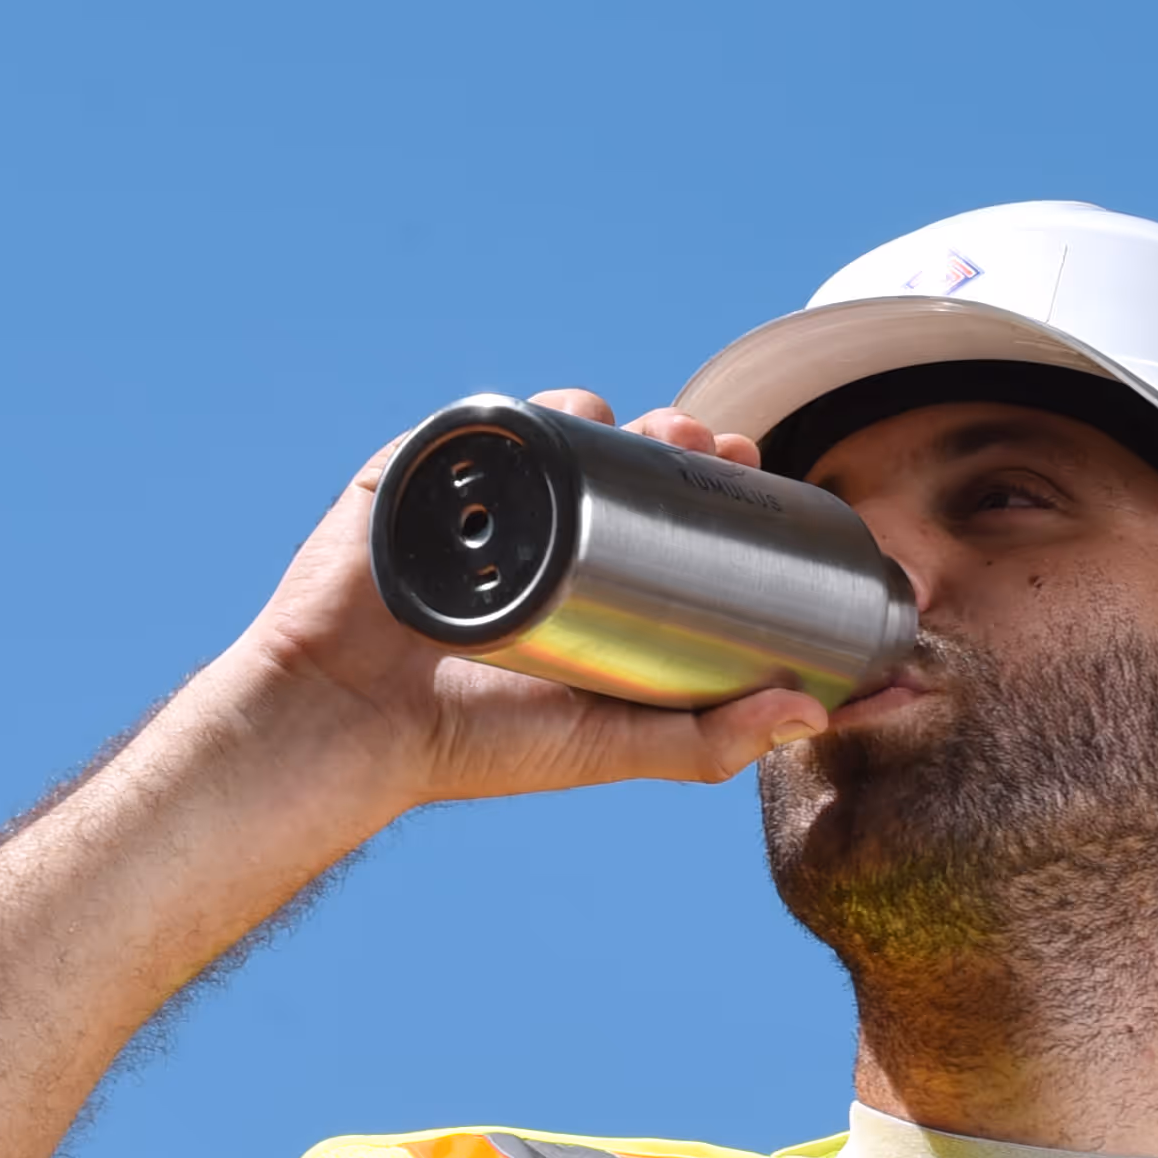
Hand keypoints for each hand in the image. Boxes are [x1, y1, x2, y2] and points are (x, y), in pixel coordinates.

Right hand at [223, 392, 824, 818]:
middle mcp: (537, 537)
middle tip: (729, 452)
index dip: (728, 509)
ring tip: (667, 430)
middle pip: (627, 472)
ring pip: (567, 438)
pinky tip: (581, 412)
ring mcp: (480, 502)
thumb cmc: (472, 744)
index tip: (784, 494)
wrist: (345, 722)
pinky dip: (531, 410)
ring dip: (629, 420)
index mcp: (584, 591)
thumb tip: (811, 717)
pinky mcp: (423, 477)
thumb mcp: (607, 747)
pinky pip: (482, 425)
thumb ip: (704, 741)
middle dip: (688, 450)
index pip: (668, 534)